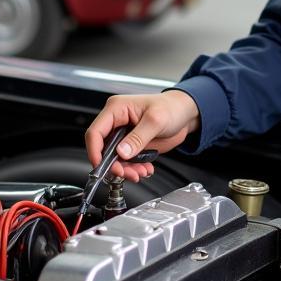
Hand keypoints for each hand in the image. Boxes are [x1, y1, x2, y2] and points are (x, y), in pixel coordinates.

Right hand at [84, 90, 200, 181]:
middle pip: (103, 149)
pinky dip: (134, 169)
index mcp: (116, 109)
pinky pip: (126, 162)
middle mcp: (117, 122)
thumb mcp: (156, 120)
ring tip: (141, 172)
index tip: (101, 166)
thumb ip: (138, 137)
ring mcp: (124, 135)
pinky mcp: (132, 145)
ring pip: (114, 159)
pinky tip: (145, 169)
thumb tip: (122, 152)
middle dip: (114, 165)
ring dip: (126, 170)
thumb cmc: (172, 107)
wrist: (185, 114)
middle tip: (127, 173)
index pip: (95, 132)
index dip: (95, 151)